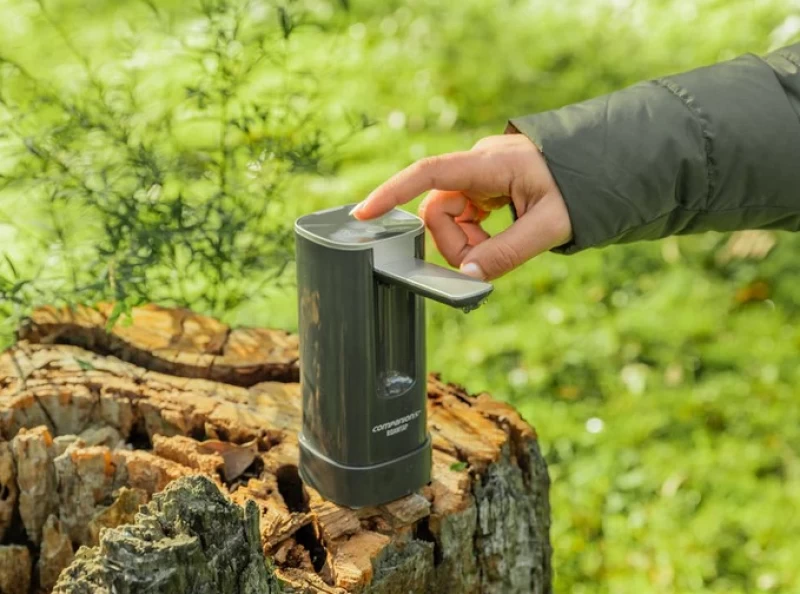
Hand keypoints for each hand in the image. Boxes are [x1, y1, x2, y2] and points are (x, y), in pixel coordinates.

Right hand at [351, 133, 572, 279]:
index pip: (429, 173)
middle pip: (438, 209)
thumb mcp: (551, 225)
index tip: (363, 214)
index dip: (392, 193)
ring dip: (468, 242)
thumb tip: (468, 277)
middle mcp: (478, 164)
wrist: (605, 166)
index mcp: (490, 163)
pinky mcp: (486, 186)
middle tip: (485, 263)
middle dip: (455, 243)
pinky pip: (465, 216)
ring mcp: (481, 175)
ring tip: (505, 247)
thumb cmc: (582, 187)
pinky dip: (476, 236)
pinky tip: (498, 239)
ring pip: (450, 216)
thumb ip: (508, 252)